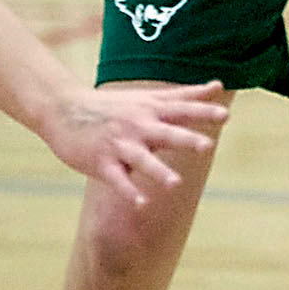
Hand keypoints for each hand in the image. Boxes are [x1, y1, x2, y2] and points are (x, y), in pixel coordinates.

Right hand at [40, 81, 229, 203]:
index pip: (182, 110)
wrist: (63, 110)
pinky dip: (128, 191)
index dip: (203, 112)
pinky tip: (141, 204)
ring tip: (175, 184)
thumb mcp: (149, 97)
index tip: (225, 115)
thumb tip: (219, 85)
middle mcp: (137, 126)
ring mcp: (119, 144)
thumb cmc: (113, 105)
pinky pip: (117, 179)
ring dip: (158, 171)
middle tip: (208, 145)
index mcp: (151, 110)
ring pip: (141, 159)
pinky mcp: (100, 162)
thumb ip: (186, 95)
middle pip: (166, 133)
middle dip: (186, 139)